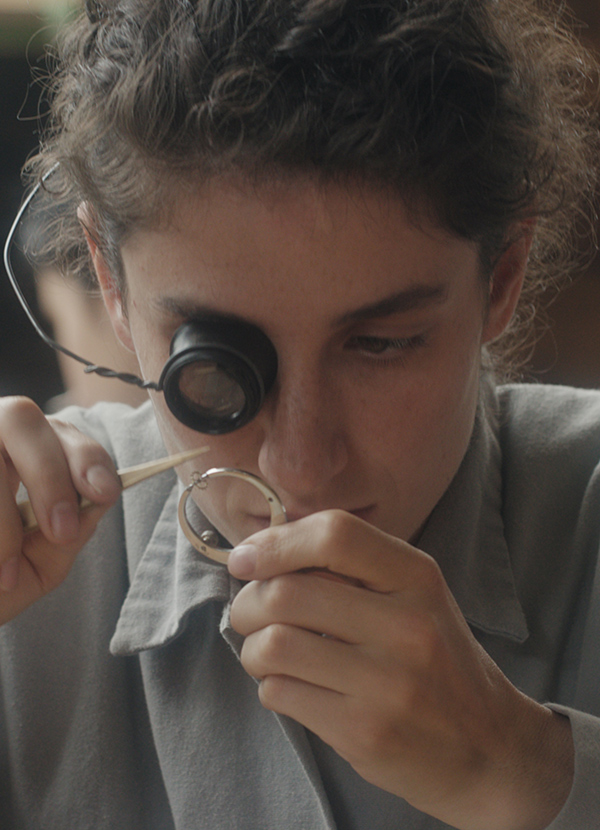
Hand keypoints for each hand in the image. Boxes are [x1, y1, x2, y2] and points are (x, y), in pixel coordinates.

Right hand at [0, 397, 120, 624]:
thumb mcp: (35, 569)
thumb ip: (67, 537)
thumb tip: (97, 502)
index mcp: (25, 456)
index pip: (63, 434)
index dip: (87, 456)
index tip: (104, 492)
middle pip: (22, 418)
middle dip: (50, 474)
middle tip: (60, 530)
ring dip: (4, 515)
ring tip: (5, 569)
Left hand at [229, 510, 573, 829]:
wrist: (489, 747)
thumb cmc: (437, 661)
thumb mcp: (414, 596)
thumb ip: (352, 567)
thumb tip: (263, 549)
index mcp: (417, 577)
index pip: (334, 534)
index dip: (276, 542)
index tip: (245, 559)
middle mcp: (407, 625)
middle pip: (288, 593)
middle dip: (247, 602)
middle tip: (247, 614)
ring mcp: (388, 682)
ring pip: (274, 645)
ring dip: (252, 648)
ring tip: (265, 653)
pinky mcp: (365, 732)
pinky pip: (281, 693)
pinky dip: (270, 686)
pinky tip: (291, 687)